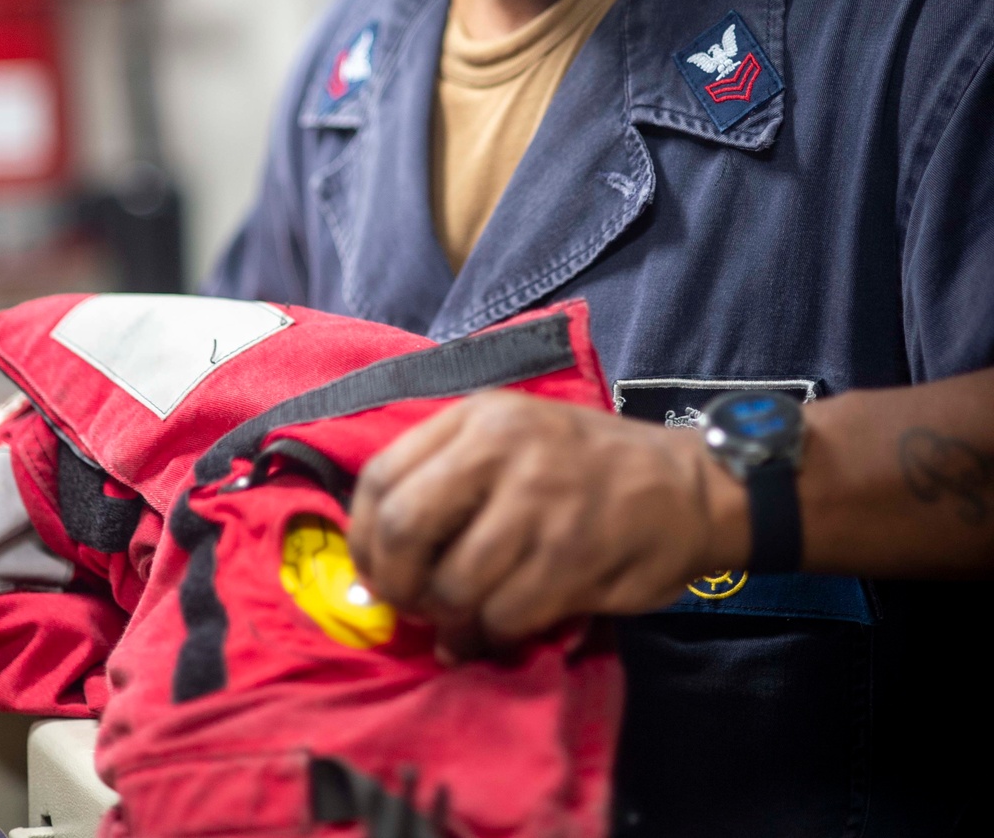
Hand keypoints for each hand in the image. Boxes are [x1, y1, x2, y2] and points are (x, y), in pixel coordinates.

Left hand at [347, 390, 749, 654]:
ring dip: (450, 620)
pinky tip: (504, 629)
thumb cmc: (585, 468)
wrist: (688, 486)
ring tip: (464, 624)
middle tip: (412, 607)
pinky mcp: (573, 552)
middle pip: (402, 528)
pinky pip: (504, 614)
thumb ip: (449, 480)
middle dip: (395, 585)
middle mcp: (502, 448)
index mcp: (478, 417)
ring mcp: (540, 499)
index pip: (380, 475)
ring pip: (452, 583)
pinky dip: (495, 635)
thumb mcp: (512, 440)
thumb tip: (378, 564)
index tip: (374, 572)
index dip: (363, 537)